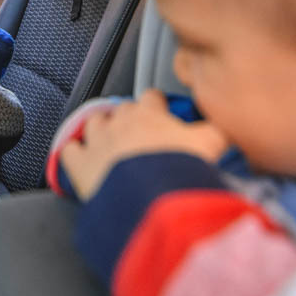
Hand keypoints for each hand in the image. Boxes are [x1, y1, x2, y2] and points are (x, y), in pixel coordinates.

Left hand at [59, 89, 228, 200]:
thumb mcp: (211, 144)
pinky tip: (80, 159)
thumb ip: (216, 131)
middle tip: (140, 136)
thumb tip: (226, 128)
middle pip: (121, 109)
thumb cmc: (181, 168)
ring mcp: (96, 141)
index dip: (157, 105)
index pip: (151, 97)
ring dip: (101, 130)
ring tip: (110, 145)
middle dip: (128, 119)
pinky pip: (69, 149)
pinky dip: (74, 153)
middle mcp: (120, 121)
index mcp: (150, 113)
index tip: (161, 114)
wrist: (152, 197)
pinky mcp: (79, 164)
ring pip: (93, 123)